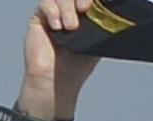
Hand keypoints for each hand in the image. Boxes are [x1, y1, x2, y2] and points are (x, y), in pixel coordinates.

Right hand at [18, 0, 99, 119]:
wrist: (56, 81)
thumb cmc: (77, 67)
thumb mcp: (95, 44)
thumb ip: (101, 27)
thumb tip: (113, 14)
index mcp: (87, 16)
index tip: (95, 4)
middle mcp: (71, 11)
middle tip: (84, 8)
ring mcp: (55, 12)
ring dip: (67, 8)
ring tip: (71, 28)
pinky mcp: (40, 17)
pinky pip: (46, 3)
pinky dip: (53, 11)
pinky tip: (57, 27)